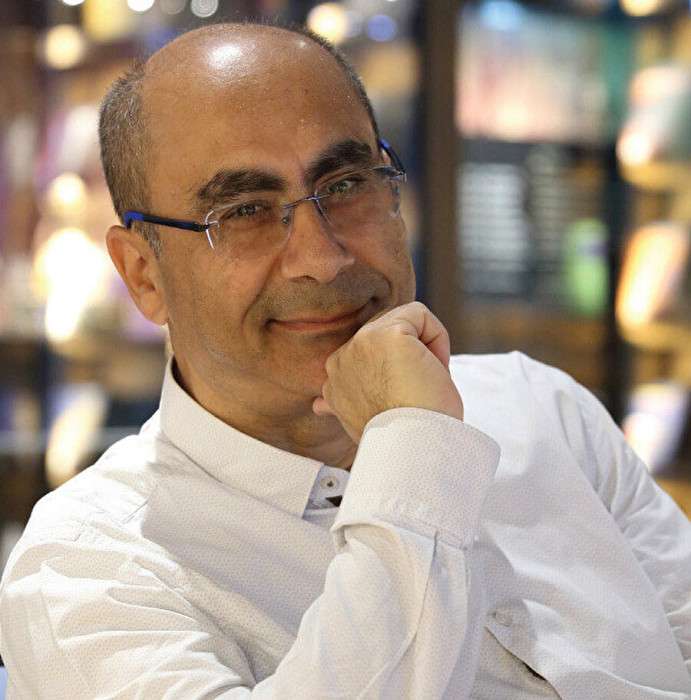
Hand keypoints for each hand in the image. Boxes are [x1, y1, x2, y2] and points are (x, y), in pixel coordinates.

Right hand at [312, 302, 463, 441]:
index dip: (390, 371)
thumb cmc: (402, 438)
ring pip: (404, 321)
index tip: (399, 399)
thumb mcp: (369, 417)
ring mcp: (360, 344)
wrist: (414, 450)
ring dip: (424, 349)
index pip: (367, 355)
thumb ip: (345, 402)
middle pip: (387, 333)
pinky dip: (438, 339)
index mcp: (334, 383)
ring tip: (423, 385)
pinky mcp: (387, 334)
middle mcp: (340, 361)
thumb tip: (318, 404)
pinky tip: (433, 372)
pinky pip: (421, 315)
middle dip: (410, 357)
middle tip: (417, 394)